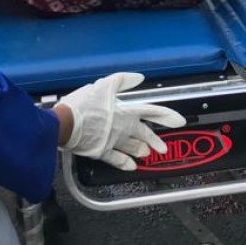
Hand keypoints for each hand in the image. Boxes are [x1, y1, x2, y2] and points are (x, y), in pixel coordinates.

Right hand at [56, 72, 185, 170]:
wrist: (65, 124)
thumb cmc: (83, 103)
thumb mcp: (104, 84)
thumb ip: (123, 80)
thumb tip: (139, 77)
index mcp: (125, 110)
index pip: (152, 112)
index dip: (167, 116)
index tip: (179, 121)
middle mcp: (123, 127)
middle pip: (144, 134)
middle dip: (155, 140)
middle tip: (163, 147)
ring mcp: (113, 141)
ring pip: (133, 148)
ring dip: (141, 150)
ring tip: (146, 153)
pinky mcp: (102, 152)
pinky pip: (117, 160)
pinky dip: (125, 163)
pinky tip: (131, 167)